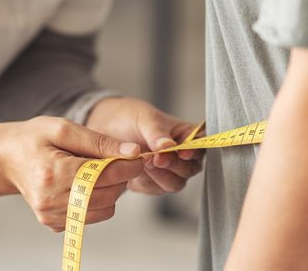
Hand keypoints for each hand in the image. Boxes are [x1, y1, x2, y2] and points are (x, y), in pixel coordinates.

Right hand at [0, 116, 143, 231]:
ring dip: (111, 191)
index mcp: (52, 172)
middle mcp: (50, 200)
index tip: (138, 156)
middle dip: (121, 178)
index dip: (127, 166)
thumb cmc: (34, 138)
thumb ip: (99, 141)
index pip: (103, 175)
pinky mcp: (52, 223)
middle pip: (106, 195)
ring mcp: (50, 215)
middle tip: (121, 161)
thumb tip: (131, 152)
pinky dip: (97, 201)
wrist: (7, 158)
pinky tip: (88, 184)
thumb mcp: (64, 128)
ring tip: (102, 171)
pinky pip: (90, 217)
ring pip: (103, 210)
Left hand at [85, 97, 203, 195]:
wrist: (105, 128)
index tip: (182, 152)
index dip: (195, 152)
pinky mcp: (153, 184)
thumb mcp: (144, 118)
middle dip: (174, 166)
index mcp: (186, 135)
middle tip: (156, 158)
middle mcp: (182, 156)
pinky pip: (155, 190)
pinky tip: (134, 171)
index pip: (201, 145)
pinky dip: (145, 182)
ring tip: (143, 162)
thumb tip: (169, 146)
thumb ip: (157, 133)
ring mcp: (168, 172)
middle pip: (190, 169)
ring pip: (175, 184)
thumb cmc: (130, 117)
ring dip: (159, 176)